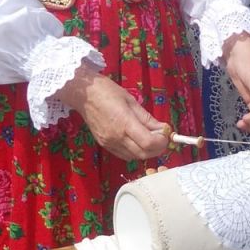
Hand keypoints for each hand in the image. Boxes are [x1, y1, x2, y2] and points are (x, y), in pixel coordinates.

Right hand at [55, 66, 169, 161]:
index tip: (166, 133)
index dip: (162, 141)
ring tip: (150, 138)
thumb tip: (162, 128)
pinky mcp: (104, 145)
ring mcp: (109, 143)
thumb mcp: (131, 101)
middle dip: (157, 148)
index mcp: (125, 123)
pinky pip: (124, 155)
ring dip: (147, 151)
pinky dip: (135, 151)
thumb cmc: (107, 92)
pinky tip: (136, 140)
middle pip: (144, 154)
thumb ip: (147, 118)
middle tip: (162, 137)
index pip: (149, 143)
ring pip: (134, 157)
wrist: (83, 94)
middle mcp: (117, 137)